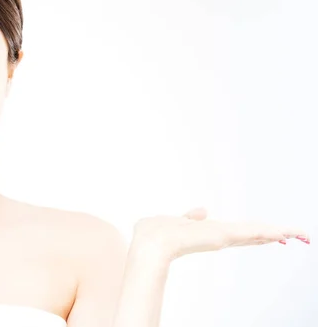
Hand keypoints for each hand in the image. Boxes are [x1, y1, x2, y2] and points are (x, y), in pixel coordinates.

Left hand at [132, 207, 309, 261]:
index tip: (275, 234)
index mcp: (210, 234)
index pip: (240, 234)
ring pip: (257, 233)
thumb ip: (191, 217)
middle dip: (276, 234)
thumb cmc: (157, 233)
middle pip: (253, 235)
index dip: (257, 234)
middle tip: (300, 235)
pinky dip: (270, 232)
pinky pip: (252, 232)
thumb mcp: (178, 221)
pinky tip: (285, 233)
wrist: (151, 244)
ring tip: (302, 234)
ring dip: (280, 232)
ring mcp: (223, 237)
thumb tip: (202, 210)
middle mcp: (220, 237)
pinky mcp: (224, 236)